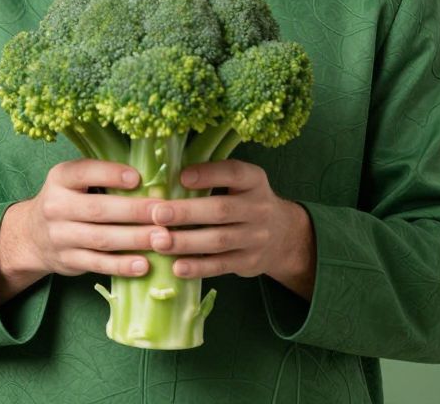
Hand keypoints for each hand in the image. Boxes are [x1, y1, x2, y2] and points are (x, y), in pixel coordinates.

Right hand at [0, 159, 162, 303]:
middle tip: (164, 212)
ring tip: (163, 238)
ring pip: (101, 239)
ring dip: (135, 239)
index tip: (138, 178)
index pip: (84, 172)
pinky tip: (144, 265)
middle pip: (98, 209)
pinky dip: (122, 265)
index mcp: (60, 178)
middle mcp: (56, 206)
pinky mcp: (68, 261)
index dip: (111, 174)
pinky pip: (98, 264)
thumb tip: (150, 173)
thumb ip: (101, 175)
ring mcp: (60, 236)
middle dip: (135, 211)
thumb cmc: (68, 199)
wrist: (32, 235)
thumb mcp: (73, 180)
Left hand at [147, 159, 315, 298]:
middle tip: (157, 214)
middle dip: (187, 212)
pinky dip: (198, 267)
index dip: (209, 174)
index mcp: (254, 180)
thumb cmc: (245, 201)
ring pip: (219, 240)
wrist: (282, 234)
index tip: (181, 176)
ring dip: (186, 242)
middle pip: (221, 210)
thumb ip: (213, 177)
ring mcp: (256, 237)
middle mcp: (258, 208)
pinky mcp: (249, 262)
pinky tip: (177, 267)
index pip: (234, 173)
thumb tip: (167, 176)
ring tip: (159, 242)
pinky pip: (221, 266)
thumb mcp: (240, 182)